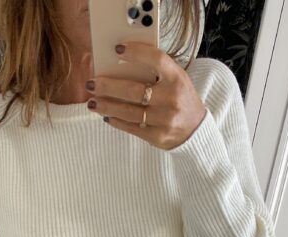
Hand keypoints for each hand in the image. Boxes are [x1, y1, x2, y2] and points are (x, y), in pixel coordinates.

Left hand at [86, 41, 206, 149]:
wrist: (196, 129)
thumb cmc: (181, 99)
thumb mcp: (176, 80)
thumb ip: (156, 71)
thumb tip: (121, 65)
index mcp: (177, 79)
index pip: (156, 60)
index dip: (137, 53)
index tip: (118, 49)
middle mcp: (171, 99)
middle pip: (133, 90)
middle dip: (108, 87)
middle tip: (91, 83)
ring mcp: (164, 120)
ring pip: (128, 112)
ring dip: (106, 106)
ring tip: (92, 102)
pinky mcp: (157, 137)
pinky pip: (131, 128)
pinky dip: (116, 121)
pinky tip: (106, 115)